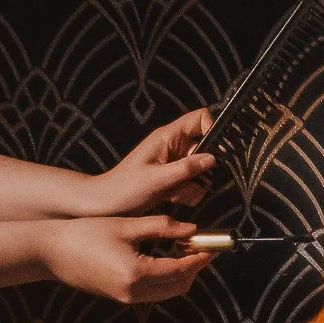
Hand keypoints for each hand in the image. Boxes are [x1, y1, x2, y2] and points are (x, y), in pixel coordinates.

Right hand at [40, 214, 213, 302]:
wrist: (52, 252)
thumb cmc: (85, 233)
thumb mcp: (126, 225)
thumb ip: (162, 227)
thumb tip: (191, 229)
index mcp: (137, 273)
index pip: (180, 269)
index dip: (199, 258)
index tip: (211, 246)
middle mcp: (134, 292)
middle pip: (179, 286)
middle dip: (194, 269)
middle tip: (202, 249)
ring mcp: (128, 298)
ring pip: (168, 292)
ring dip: (181, 275)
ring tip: (186, 252)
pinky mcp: (122, 298)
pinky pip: (154, 292)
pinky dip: (166, 279)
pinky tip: (167, 260)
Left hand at [88, 108, 215, 215]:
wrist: (108, 204)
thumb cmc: (126, 188)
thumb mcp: (158, 179)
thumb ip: (186, 168)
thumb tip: (212, 159)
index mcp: (167, 137)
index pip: (199, 118)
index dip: (212, 129)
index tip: (216, 153)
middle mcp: (173, 146)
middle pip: (205, 148)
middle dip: (203, 169)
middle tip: (190, 181)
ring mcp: (174, 163)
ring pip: (201, 170)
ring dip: (194, 186)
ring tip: (175, 193)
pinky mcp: (174, 178)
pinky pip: (194, 184)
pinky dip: (188, 194)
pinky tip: (173, 198)